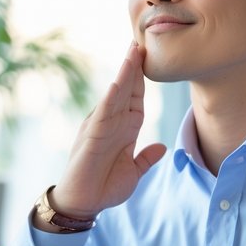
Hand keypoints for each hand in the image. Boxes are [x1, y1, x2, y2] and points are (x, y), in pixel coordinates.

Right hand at [47, 42, 166, 220]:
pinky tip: (118, 83)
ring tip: (133, 52)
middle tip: (140, 40)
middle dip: (134, 66)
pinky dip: (111, 97)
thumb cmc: (104, 187)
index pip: (136, 97)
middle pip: (126, 88)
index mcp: (124, 128)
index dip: (143, 78)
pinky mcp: (92, 136)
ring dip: (125, 74)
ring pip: (115, 94)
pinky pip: (103, 113)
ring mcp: (101, 126)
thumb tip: (162, 147)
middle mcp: (112, 122)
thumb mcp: (134, 172)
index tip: (151, 57)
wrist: (83, 204)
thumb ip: (146, 158)